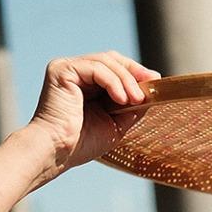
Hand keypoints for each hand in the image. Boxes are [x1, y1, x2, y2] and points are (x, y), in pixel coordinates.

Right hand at [27, 51, 159, 182]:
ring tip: (136, 99)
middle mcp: (75, 72)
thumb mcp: (115, 124)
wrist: (57, 153)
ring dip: (126, 79)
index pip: (114, 67)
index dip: (135, 72)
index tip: (154, 81)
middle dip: (133, 71)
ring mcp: (67, 68)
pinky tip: (121, 98)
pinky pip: (95, 68)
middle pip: (111, 59)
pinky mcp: (62, 70)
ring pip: (105, 62)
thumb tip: (151, 93)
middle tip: (149, 86)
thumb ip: (131, 107)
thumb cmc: (81, 144)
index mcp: (85, 83)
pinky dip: (113, 81)